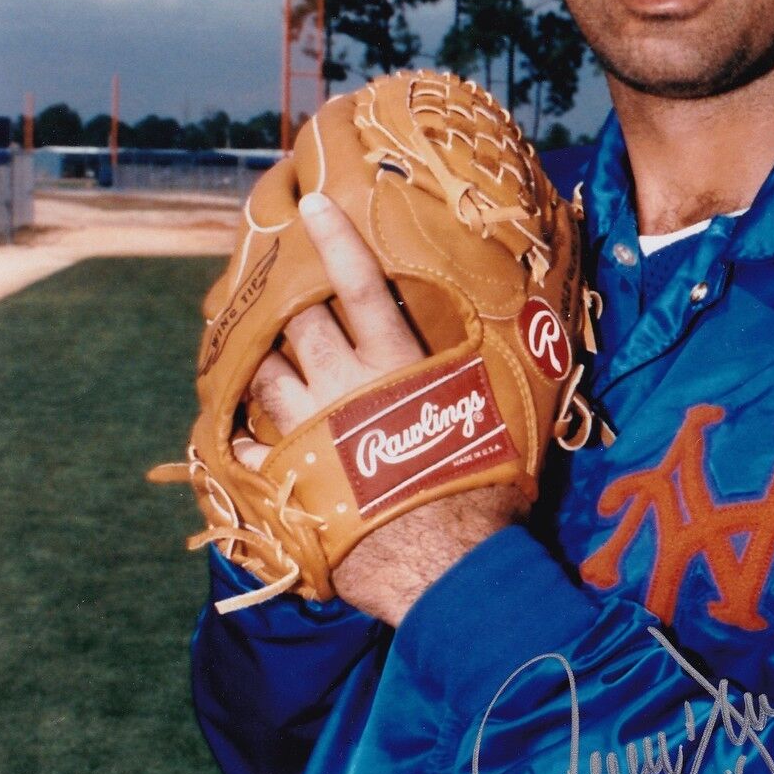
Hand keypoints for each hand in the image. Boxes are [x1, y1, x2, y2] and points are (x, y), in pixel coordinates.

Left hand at [234, 190, 521, 625]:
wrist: (444, 567)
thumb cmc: (482, 494)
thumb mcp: (494, 423)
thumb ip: (480, 382)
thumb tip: (533, 344)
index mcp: (396, 365)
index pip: (364, 286)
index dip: (337, 243)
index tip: (311, 206)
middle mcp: (346, 384)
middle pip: (302, 324)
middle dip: (293, 309)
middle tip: (290, 303)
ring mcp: (309, 429)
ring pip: (266, 375)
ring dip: (263, 365)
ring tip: (263, 362)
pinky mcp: (286, 476)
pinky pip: (246, 444)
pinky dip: (242, 436)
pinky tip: (240, 436)